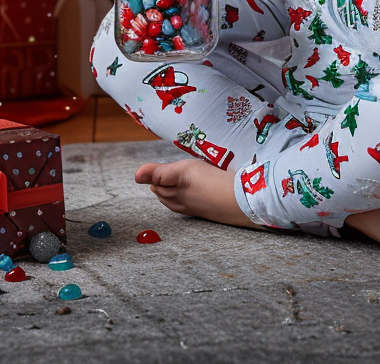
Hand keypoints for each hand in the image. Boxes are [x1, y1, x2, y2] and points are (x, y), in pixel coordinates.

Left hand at [135, 159, 261, 228]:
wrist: (245, 202)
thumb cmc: (212, 184)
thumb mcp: (183, 172)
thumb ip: (159, 173)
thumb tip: (135, 176)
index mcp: (174, 196)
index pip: (157, 184)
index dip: (157, 174)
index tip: (162, 169)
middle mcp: (183, 205)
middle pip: (167, 193)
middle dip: (165, 183)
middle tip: (169, 174)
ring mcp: (197, 208)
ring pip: (180, 197)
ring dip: (178, 188)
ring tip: (183, 180)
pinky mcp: (211, 209)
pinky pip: (195, 201)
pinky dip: (193, 192)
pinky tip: (201, 188)